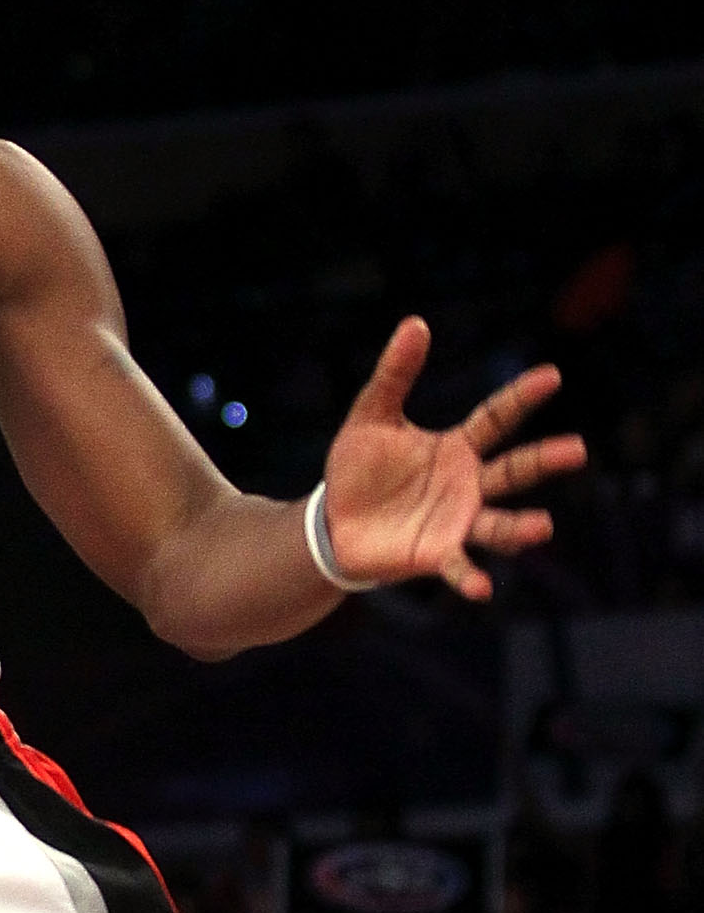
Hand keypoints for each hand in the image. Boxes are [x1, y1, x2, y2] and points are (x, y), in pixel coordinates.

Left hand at [323, 317, 585, 600]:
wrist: (334, 521)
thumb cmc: (359, 467)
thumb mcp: (371, 415)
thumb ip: (394, 374)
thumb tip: (415, 324)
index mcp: (457, 447)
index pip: (496, 417)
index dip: (522, 397)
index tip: (551, 376)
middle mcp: (468, 485)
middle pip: (514, 470)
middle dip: (544, 461)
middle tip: (577, 450)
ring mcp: (458, 521)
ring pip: (500, 523)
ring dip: (521, 527)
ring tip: (544, 527)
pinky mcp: (436, 554)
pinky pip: (459, 565)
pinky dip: (470, 576)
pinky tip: (481, 589)